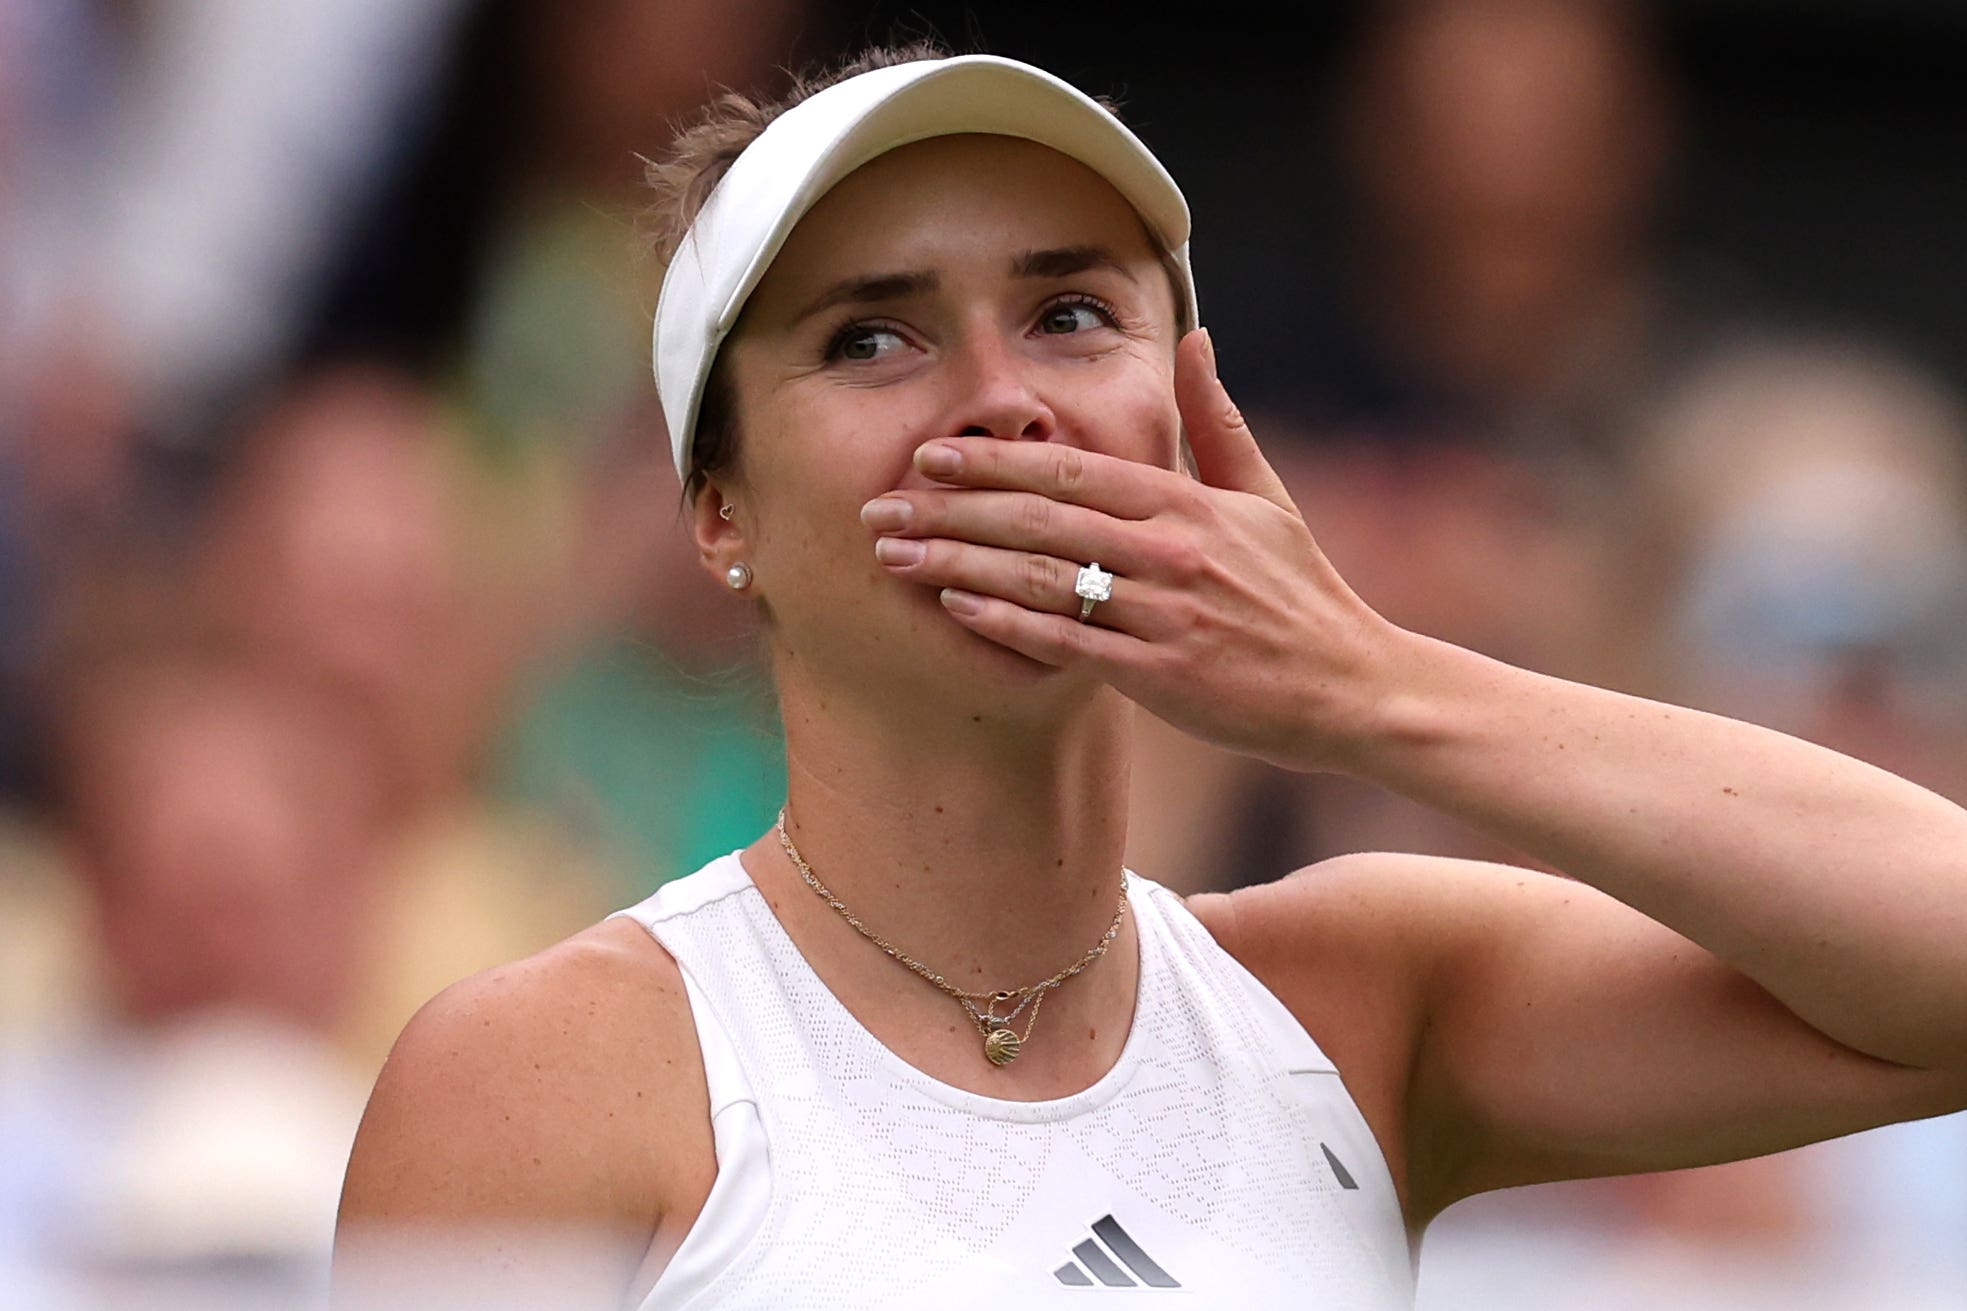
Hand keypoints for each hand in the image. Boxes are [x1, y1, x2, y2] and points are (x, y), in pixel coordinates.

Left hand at [859, 329, 1398, 771]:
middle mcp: (1174, 550)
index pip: (1074, 471)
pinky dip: (1010, 623)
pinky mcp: (1164, 675)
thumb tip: (1196, 335)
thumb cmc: (1302, 592)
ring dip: (961, 564)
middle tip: (879, 505)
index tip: (930, 453)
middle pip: (1042, 520)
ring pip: (1046, 579)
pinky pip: (1071, 643)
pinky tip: (956, 608)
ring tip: (893, 557)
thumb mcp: (1265, 494)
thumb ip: (1216, 418)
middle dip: (952, 510)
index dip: (995, 460)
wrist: (1354, 685)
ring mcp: (1167, 614)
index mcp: (1191, 502)